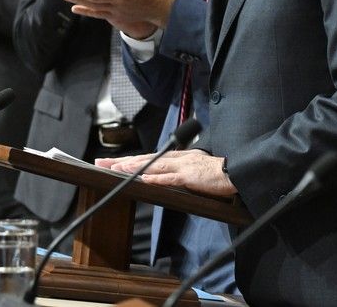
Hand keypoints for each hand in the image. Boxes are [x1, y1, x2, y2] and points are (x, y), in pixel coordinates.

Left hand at [95, 149, 236, 196]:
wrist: (235, 172)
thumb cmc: (217, 173)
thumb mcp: (195, 168)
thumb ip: (179, 171)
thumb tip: (164, 176)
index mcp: (178, 156)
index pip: (149, 157)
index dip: (130, 159)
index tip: (112, 161)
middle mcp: (177, 157)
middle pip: (145, 158)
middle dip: (122, 160)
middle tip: (101, 161)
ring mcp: (182, 165)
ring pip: (153, 165)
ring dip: (134, 167)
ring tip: (116, 168)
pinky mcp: (189, 176)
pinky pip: (169, 177)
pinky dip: (155, 178)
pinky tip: (143, 179)